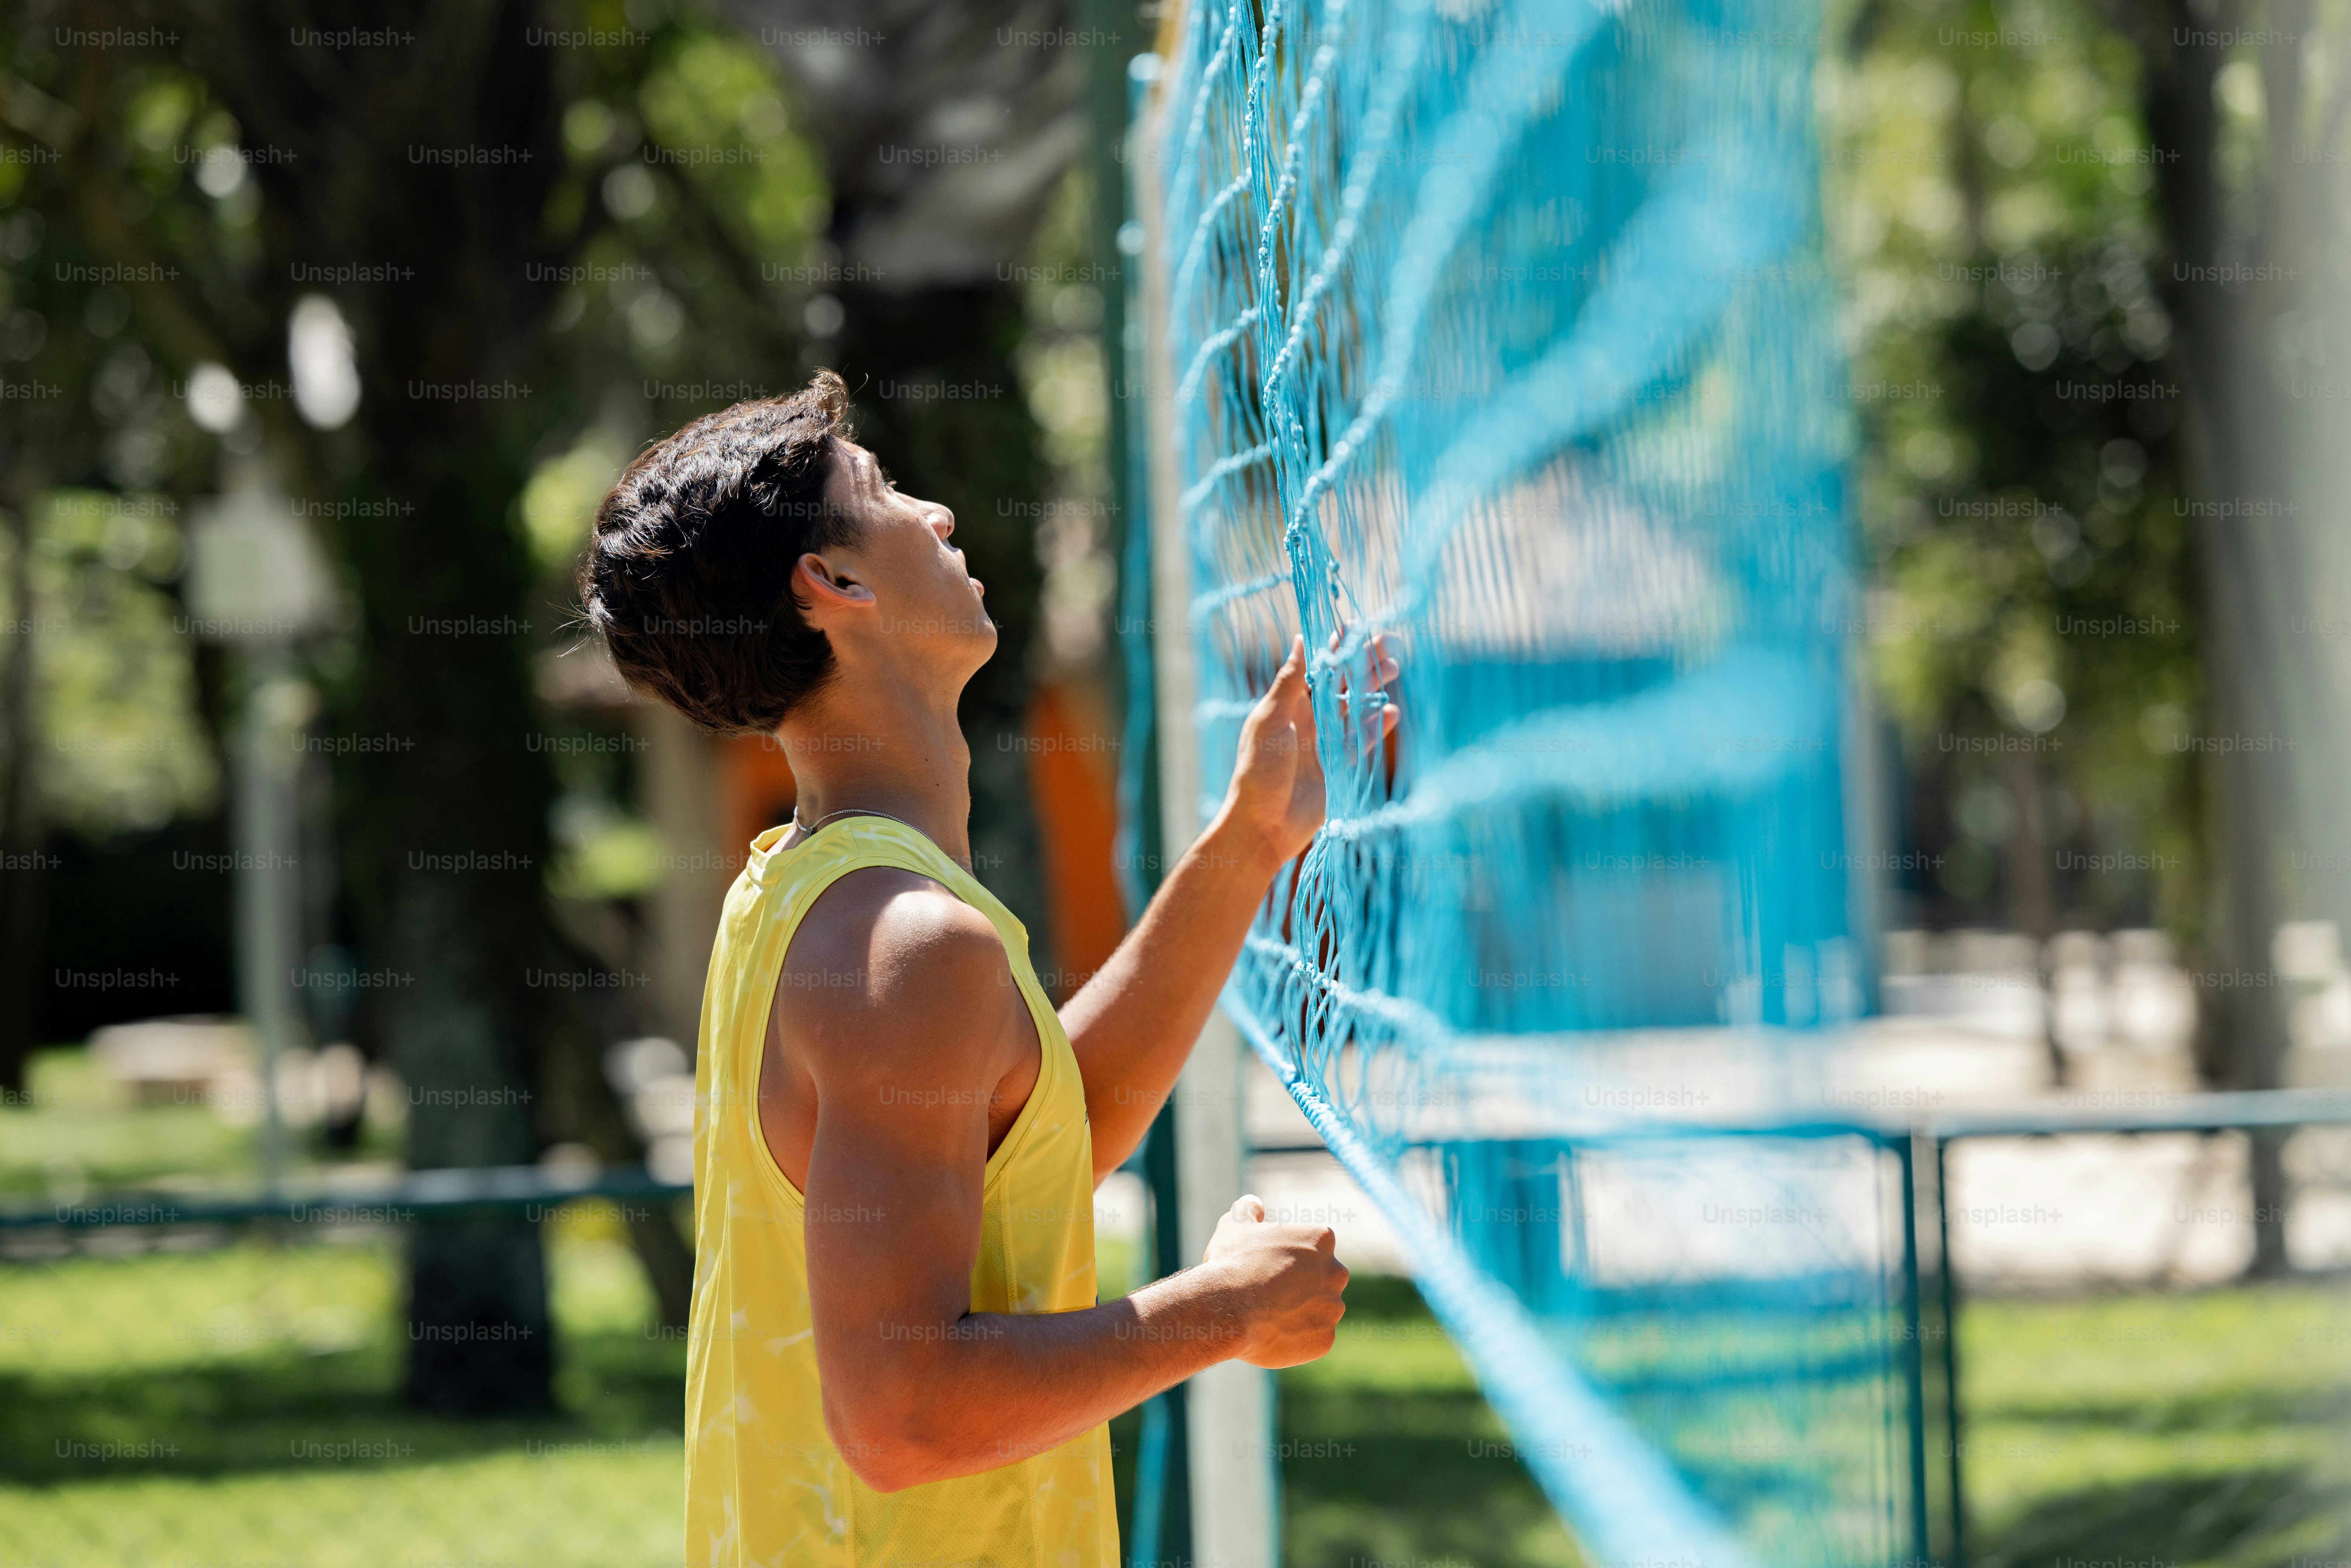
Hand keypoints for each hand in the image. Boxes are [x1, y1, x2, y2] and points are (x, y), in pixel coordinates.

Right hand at [1201, 1194, 1347, 1367]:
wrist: (1226, 1310)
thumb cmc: (1231, 1263)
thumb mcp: (1234, 1226)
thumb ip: (1248, 1211)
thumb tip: (1254, 1205)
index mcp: (1321, 1239)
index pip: (1315, 1247)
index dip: (1290, 1258)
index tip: (1269, 1267)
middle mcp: (1337, 1272)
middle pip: (1324, 1279)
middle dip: (1302, 1286)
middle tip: (1269, 1293)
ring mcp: (1333, 1308)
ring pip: (1320, 1311)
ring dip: (1300, 1313)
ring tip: (1268, 1316)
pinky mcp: (1325, 1340)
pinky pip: (1314, 1339)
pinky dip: (1297, 1340)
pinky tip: (1272, 1334)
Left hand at [1220, 632, 1400, 866]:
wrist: (1263, 825)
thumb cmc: (1257, 770)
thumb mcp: (1269, 719)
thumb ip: (1289, 682)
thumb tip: (1300, 639)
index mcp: (1288, 705)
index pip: (1316, 668)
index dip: (1335, 647)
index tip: (1355, 626)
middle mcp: (1309, 720)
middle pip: (1343, 683)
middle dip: (1364, 662)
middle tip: (1388, 641)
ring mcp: (1326, 743)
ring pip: (1357, 708)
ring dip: (1374, 688)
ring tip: (1393, 667)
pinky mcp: (1340, 766)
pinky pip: (1363, 740)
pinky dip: (1378, 725)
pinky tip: (1393, 711)